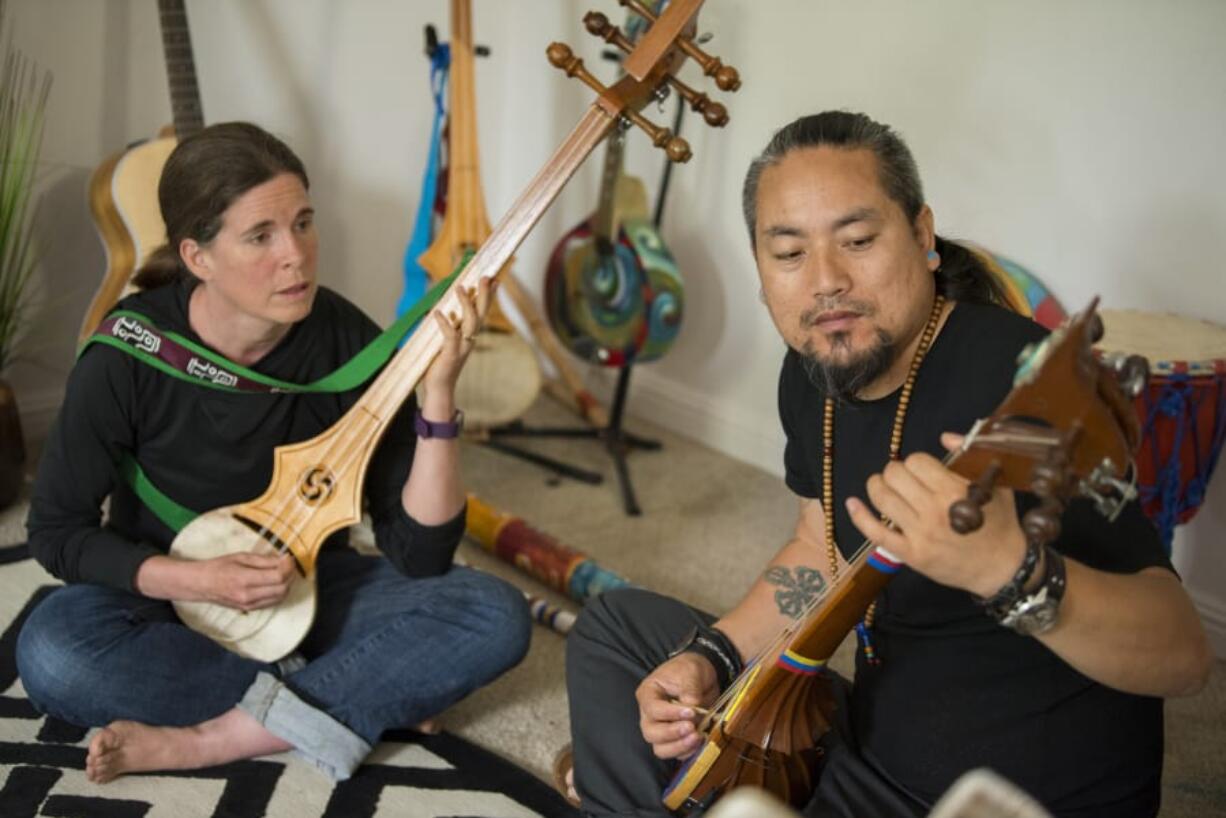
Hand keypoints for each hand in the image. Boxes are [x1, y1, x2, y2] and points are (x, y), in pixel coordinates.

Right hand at [193, 551, 296, 610]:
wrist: (201, 584)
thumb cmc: (219, 567)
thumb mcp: (241, 557)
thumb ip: (265, 560)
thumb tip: (284, 559)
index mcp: (245, 579)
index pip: (277, 577)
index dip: (288, 567)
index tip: (289, 557)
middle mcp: (248, 595)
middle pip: (282, 588)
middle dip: (290, 575)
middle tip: (288, 564)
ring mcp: (249, 605)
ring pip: (280, 597)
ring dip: (286, 584)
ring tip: (282, 572)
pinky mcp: (249, 609)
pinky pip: (272, 602)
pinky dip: (278, 592)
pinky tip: (275, 582)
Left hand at [423, 278, 495, 394]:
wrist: (440, 388)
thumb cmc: (442, 363)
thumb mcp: (448, 342)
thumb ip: (450, 327)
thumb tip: (445, 308)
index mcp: (470, 335)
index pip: (482, 312)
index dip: (489, 296)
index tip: (494, 279)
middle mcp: (470, 339)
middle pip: (481, 313)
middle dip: (484, 295)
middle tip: (485, 277)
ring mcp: (462, 347)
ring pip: (470, 322)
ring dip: (466, 304)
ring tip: (460, 288)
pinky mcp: (451, 355)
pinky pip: (450, 336)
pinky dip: (444, 324)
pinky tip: (437, 312)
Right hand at [635, 652, 718, 759]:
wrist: (701, 675)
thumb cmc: (689, 669)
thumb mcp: (690, 672)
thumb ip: (690, 691)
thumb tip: (693, 708)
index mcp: (648, 694)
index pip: (653, 709)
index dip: (670, 714)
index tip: (691, 711)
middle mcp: (650, 714)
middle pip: (651, 733)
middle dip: (672, 733)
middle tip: (692, 728)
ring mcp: (661, 728)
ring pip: (660, 748)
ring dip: (679, 746)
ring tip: (697, 737)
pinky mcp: (674, 738)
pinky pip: (675, 753)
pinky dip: (687, 751)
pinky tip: (700, 742)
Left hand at [844, 432, 1026, 597]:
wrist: (1003, 567)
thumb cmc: (1000, 524)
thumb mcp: (996, 485)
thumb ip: (970, 457)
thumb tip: (945, 437)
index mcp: (954, 491)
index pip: (917, 461)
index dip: (917, 462)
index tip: (923, 470)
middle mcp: (934, 510)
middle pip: (895, 475)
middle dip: (896, 472)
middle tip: (903, 479)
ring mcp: (920, 534)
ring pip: (882, 498)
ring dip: (877, 486)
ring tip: (883, 486)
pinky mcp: (910, 555)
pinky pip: (876, 532)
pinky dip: (859, 516)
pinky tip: (852, 503)